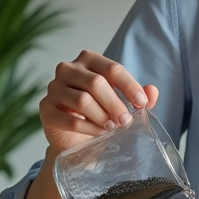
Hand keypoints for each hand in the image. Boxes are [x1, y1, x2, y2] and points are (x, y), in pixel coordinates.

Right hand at [39, 50, 158, 153]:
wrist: (76, 139)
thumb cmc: (100, 114)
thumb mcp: (123, 104)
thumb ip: (138, 97)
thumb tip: (152, 91)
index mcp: (89, 60)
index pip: (112, 69)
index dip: (129, 86)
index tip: (142, 103)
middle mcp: (68, 69)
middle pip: (95, 83)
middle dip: (115, 104)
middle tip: (126, 121)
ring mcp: (53, 88)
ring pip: (82, 100)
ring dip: (102, 116)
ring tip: (112, 127)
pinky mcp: (46, 109)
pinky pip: (70, 119)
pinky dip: (89, 128)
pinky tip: (99, 133)